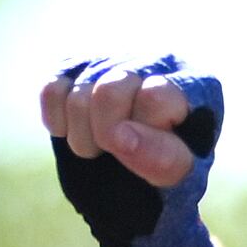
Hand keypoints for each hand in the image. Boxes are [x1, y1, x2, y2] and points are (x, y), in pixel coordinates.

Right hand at [40, 55, 226, 246]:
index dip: (141, 135)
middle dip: (104, 135)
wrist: (140, 187)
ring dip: (82, 136)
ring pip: (77, 92)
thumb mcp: (179, 179)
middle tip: (116, 154)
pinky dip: (58, 121)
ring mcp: (115, 59)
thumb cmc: (170, 178)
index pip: (153, 97)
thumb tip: (119, 135)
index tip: (146, 155)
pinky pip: (52, 90)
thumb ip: (161, 158)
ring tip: (102, 148)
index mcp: (195, 83)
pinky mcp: (77, 67)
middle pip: (108, 90)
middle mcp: (155, 61)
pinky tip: (78, 132)